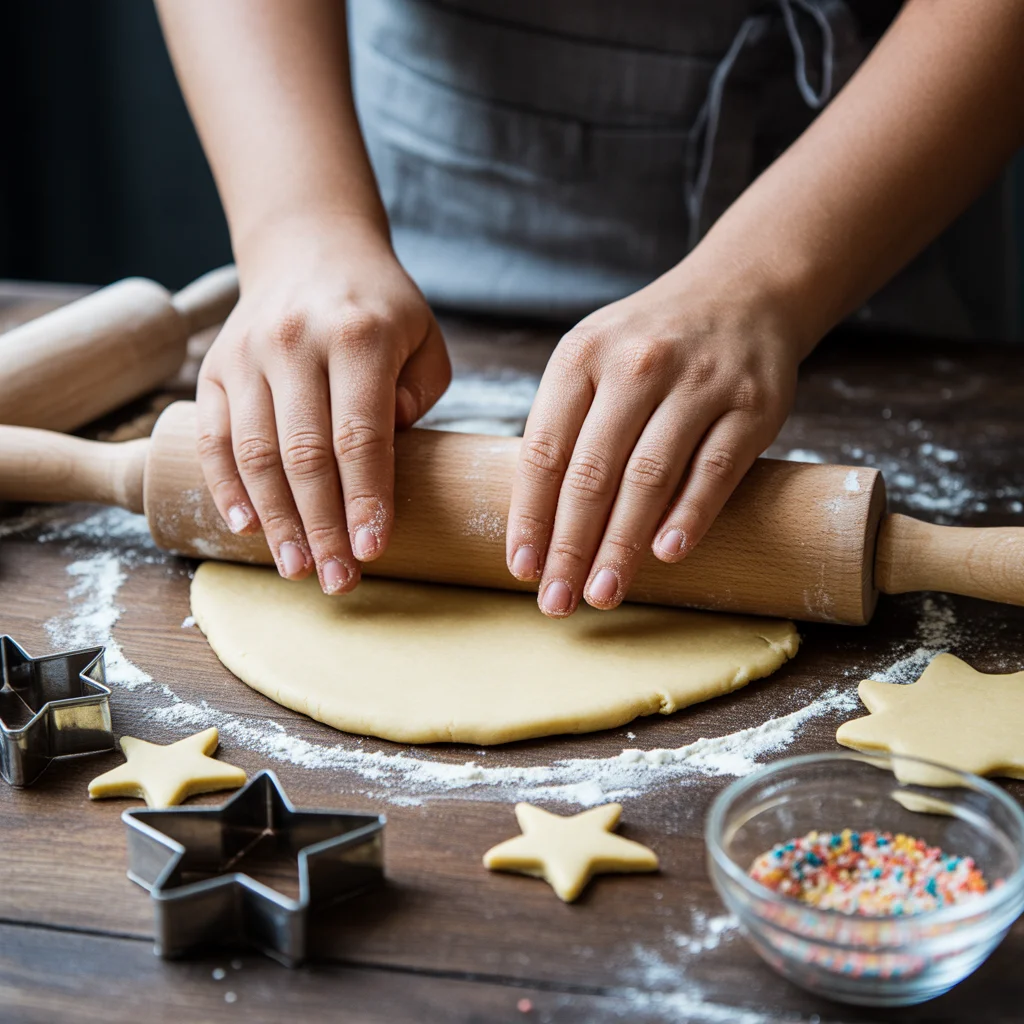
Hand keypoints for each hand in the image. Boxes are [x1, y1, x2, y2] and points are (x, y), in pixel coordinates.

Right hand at [196, 213, 449, 593]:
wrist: (309, 249)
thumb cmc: (379, 308)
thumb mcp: (423, 340)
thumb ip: (415, 398)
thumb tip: (381, 464)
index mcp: (358, 336)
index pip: (361, 435)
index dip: (366, 499)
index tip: (373, 550)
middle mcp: (295, 343)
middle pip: (304, 455)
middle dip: (322, 527)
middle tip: (338, 580)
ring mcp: (248, 354)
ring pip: (254, 453)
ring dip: (276, 521)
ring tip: (297, 568)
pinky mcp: (215, 367)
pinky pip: (213, 437)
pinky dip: (226, 487)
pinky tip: (244, 527)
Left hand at [505, 264, 801, 615]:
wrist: (742, 291)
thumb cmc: (652, 342)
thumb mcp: (593, 357)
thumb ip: (567, 423)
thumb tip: (542, 521)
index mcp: (581, 356)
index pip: (543, 450)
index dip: (530, 516)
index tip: (523, 568)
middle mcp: (635, 365)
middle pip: (591, 472)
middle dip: (570, 545)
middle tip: (557, 601)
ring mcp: (697, 383)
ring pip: (649, 477)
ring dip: (622, 544)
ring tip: (603, 591)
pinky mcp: (751, 405)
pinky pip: (715, 470)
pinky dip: (689, 515)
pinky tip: (666, 554)